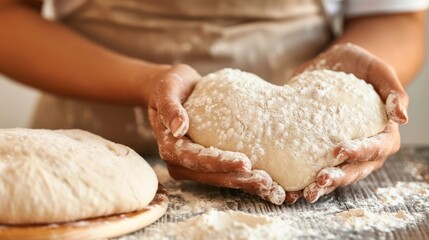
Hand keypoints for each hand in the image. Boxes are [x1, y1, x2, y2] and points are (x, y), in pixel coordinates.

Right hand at [147, 64, 285, 204]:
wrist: (175, 90)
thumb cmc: (170, 87)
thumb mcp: (166, 90)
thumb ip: (169, 108)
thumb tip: (178, 128)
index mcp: (170, 147)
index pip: (196, 159)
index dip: (220, 163)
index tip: (245, 163)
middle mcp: (180, 163)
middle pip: (211, 175)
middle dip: (239, 179)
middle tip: (266, 181)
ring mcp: (193, 167)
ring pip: (220, 179)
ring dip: (245, 184)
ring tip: (271, 186)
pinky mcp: (207, 165)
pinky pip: (226, 174)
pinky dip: (246, 180)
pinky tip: (267, 184)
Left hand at [290, 43, 406, 203]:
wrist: (337, 66)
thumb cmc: (361, 67)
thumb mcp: (378, 69)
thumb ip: (392, 89)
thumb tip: (403, 117)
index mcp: (383, 132)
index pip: (378, 148)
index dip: (362, 152)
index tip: (340, 150)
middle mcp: (367, 150)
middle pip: (357, 170)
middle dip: (339, 178)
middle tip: (320, 181)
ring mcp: (346, 155)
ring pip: (338, 177)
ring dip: (323, 187)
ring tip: (305, 193)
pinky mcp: (324, 154)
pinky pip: (317, 171)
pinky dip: (305, 182)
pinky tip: (290, 189)